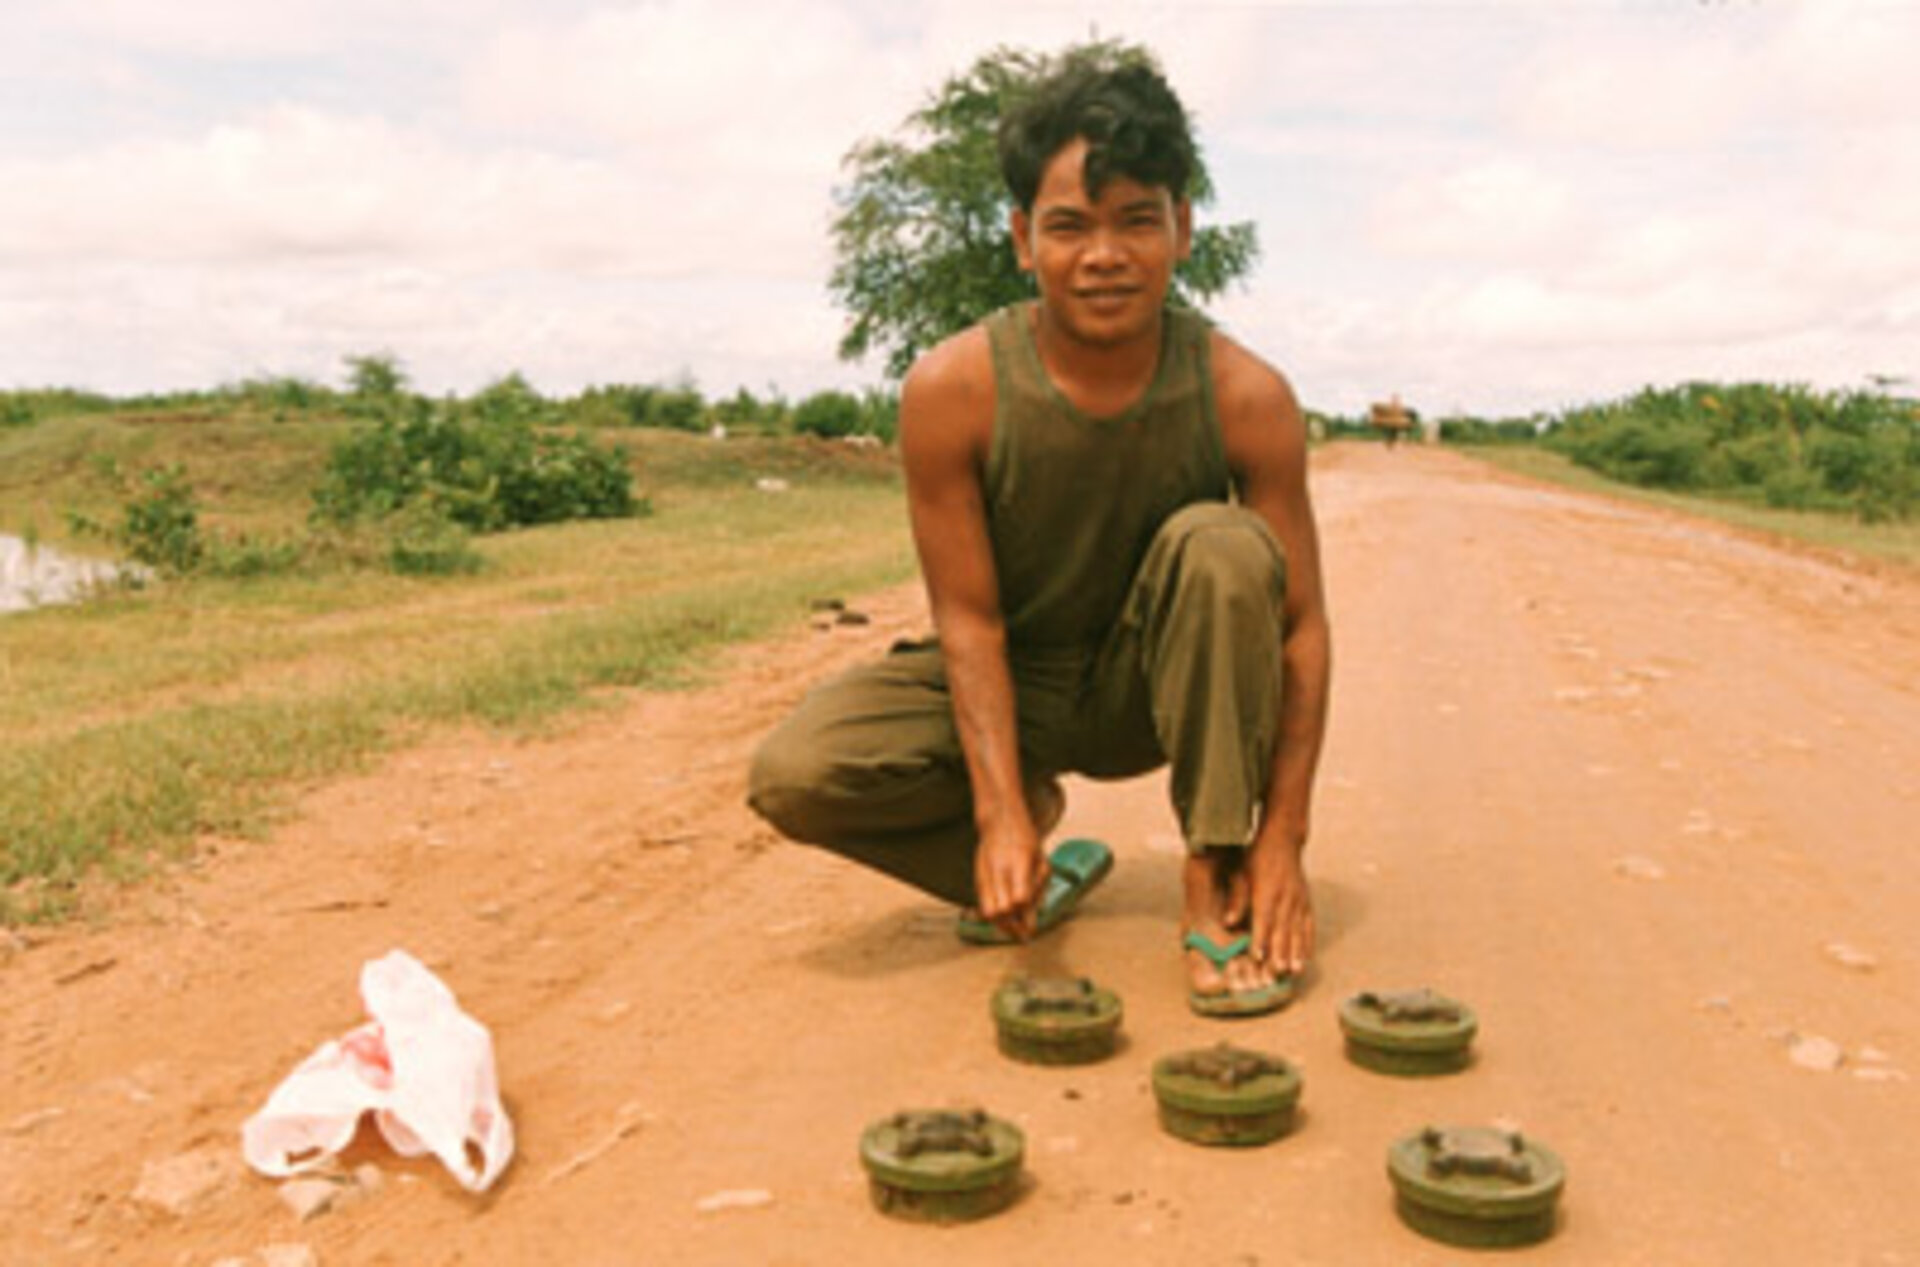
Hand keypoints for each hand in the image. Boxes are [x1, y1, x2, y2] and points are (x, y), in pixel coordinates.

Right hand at [973, 820, 1047, 940]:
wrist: (998, 820)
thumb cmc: (1026, 840)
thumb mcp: (1041, 860)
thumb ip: (1038, 888)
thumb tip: (1032, 918)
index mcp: (1019, 862)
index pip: (1020, 898)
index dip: (1026, 915)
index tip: (1031, 927)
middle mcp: (1000, 869)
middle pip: (1002, 910)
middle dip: (1013, 928)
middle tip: (1023, 936)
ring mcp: (986, 873)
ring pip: (988, 912)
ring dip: (1001, 926)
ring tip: (1012, 931)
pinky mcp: (977, 877)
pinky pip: (982, 905)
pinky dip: (992, 917)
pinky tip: (1003, 920)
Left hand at [1247, 835, 1314, 974]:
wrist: (1282, 839)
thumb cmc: (1256, 857)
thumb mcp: (1241, 873)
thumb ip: (1236, 899)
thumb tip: (1227, 921)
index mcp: (1266, 891)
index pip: (1263, 920)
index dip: (1260, 939)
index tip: (1258, 957)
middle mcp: (1285, 897)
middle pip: (1282, 930)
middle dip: (1280, 953)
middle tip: (1277, 973)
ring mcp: (1298, 900)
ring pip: (1298, 930)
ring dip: (1296, 952)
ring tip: (1294, 970)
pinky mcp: (1306, 901)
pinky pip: (1309, 925)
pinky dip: (1309, 942)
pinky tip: (1308, 957)